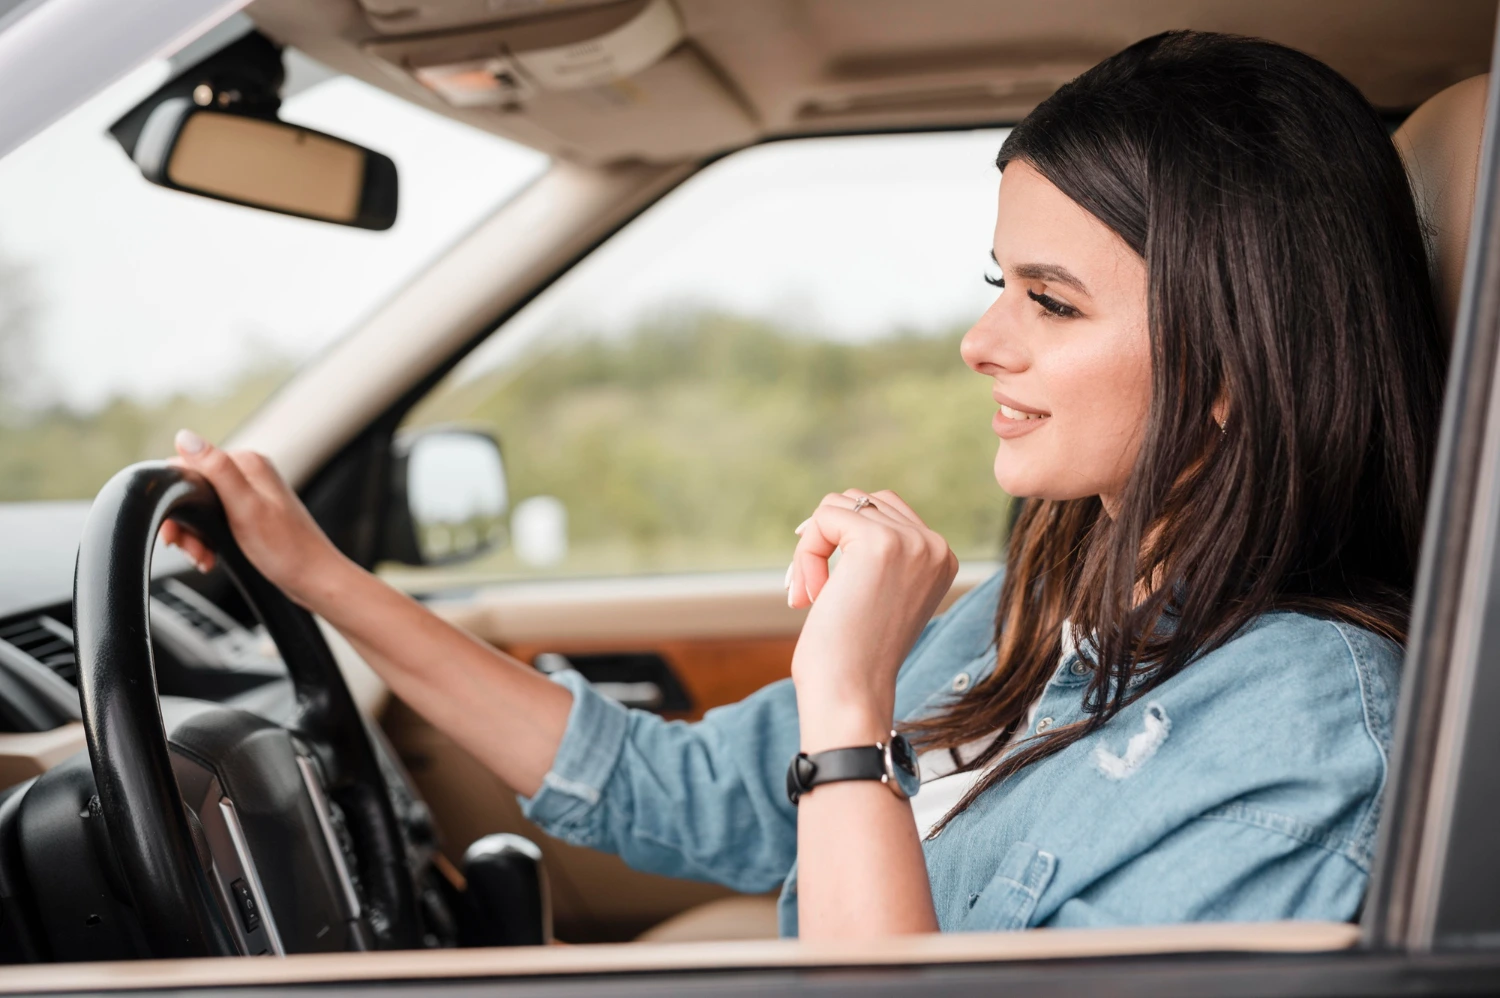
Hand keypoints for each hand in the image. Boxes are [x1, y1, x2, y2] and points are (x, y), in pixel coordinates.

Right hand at [159, 429, 349, 608]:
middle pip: (192, 490)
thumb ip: (217, 471)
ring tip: (202, 558)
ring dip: (193, 537)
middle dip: (184, 524)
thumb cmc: (287, 549)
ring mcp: (250, 495)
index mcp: (247, 464)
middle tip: (191, 550)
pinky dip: (206, 542)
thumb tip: (184, 437)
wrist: (315, 579)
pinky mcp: (250, 516)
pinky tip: (210, 558)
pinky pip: (213, 523)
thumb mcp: (246, 507)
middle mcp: (249, 475)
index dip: (174, 497)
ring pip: (200, 510)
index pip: (189, 465)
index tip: (175, 531)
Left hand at [787, 490, 957, 751]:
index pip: (883, 511)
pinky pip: (824, 517)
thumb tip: (838, 507)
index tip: (827, 589)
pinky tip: (809, 594)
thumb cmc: (853, 656)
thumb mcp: (878, 594)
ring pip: (838, 505)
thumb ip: (876, 552)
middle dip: (826, 540)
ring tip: (810, 594)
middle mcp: (934, 545)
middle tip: (812, 591)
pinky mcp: (879, 542)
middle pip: (860, 501)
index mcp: (941, 558)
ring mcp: (911, 541)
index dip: (842, 542)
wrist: (851, 694)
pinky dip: (805, 553)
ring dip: (812, 548)